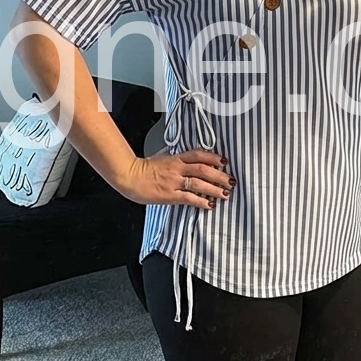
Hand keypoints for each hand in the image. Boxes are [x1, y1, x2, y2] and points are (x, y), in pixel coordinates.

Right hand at [116, 148, 234, 209]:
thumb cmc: (144, 168)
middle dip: (220, 175)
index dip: (213, 157)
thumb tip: (190, 160)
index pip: (199, 155)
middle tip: (231, 180)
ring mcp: (174, 182)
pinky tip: (210, 205)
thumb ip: (177, 159)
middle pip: (204, 169)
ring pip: (199, 184)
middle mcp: (177, 168)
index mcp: (176, 158)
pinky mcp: (170, 195)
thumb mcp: (162, 158)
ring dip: (215, 189)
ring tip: (225, 193)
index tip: (224, 161)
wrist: (129, 176)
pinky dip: (201, 201)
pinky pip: (189, 198)